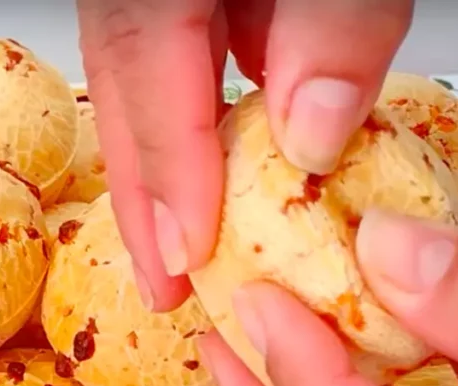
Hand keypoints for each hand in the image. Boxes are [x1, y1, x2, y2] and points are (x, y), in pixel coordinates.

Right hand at [76, 0, 413, 310]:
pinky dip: (212, 111)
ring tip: (193, 247)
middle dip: (144, 195)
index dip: (164, 165)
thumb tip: (314, 138)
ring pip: (149, 74)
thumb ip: (333, 22)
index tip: (188, 258)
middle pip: (125, 86)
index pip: (142, 59)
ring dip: (174, 163)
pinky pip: (192, 48)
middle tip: (166, 288)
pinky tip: (248, 154)